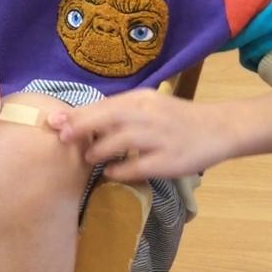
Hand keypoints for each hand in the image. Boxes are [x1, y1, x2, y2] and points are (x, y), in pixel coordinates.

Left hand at [47, 89, 233, 180]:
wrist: (218, 128)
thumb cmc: (176, 119)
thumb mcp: (148, 106)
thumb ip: (120, 112)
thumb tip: (80, 121)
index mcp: (141, 99)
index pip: (103, 105)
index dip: (77, 114)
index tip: (53, 121)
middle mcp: (149, 114)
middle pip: (108, 118)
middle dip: (81, 128)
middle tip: (62, 138)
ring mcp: (160, 137)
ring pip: (121, 141)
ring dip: (99, 151)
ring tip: (88, 158)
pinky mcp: (169, 160)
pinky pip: (138, 166)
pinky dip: (120, 170)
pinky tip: (110, 173)